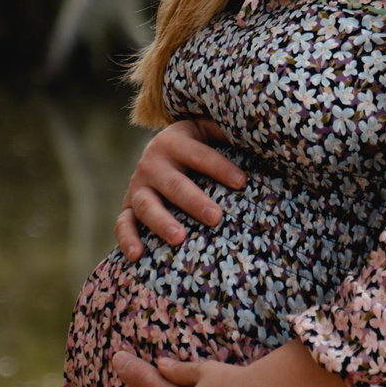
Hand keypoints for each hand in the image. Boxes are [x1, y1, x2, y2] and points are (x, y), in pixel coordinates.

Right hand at [116, 119, 242, 258]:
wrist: (160, 148)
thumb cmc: (196, 144)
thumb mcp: (208, 130)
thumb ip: (226, 132)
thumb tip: (262, 140)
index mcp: (174, 141)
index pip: (199, 155)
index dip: (220, 168)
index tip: (241, 182)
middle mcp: (152, 163)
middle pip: (174, 184)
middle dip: (194, 202)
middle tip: (216, 218)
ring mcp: (138, 186)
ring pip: (147, 206)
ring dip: (162, 222)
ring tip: (179, 238)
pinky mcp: (128, 206)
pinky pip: (123, 224)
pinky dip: (127, 239)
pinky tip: (138, 256)